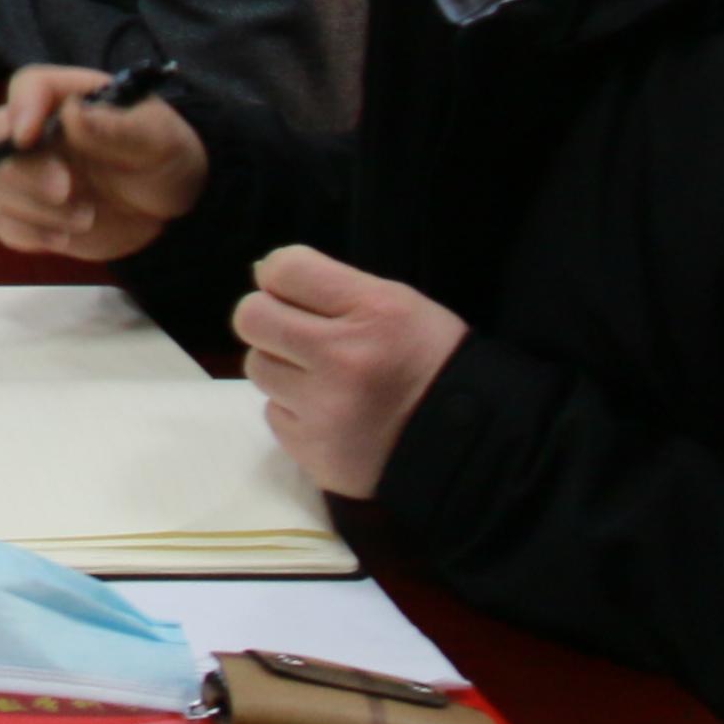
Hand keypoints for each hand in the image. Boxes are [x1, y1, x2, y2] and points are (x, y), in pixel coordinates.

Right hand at [0, 64, 207, 261]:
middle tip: (66, 190)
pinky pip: (2, 222)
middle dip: (23, 167)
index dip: (21, 107)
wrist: (172, 210)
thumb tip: (73, 114)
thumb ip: (118, 127)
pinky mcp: (31, 213)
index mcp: (68, 99)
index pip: (28, 86)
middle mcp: (39, 132)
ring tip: (87, 218)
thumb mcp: (158, 138)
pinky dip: (25, 233)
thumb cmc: (165, 157)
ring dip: (36, 207)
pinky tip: (62, 239)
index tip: (30, 136)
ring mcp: (31, 174)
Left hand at [234, 247, 467, 497]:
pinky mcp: (313, 453)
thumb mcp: (398, 304)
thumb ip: (330, 283)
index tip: (294, 292)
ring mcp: (325, 412)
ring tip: (326, 378)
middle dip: (269, 320)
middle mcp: (344, 361)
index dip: (280, 277)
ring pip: (258, 367)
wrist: (472, 445)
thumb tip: (261, 273)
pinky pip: (274, 414)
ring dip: (283, 368)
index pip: (284, 269)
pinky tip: (333, 413)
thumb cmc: (430, 361)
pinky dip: (295, 410)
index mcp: (374, 313)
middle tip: (300, 334)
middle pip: (251, 318)